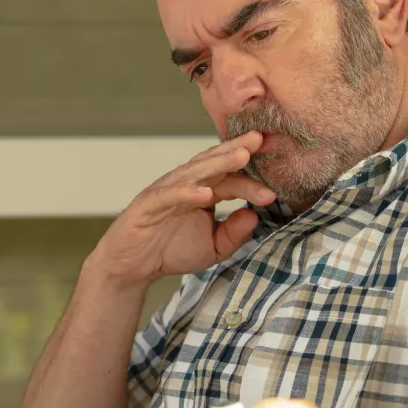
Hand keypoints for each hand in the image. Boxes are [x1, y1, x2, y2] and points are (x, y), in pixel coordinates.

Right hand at [88, 131, 274, 287]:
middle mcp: (186, 184)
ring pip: (194, 172)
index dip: (251, 182)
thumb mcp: (213, 247)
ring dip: (217, 163)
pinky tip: (204, 194)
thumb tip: (254, 216)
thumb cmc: (171, 249)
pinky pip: (169, 195)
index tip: (274, 189)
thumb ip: (233, 233)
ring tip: (240, 156)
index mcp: (204, 191)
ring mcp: (166, 191)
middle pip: (215, 164)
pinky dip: (186, 193)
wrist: (133, 266)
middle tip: (259, 140)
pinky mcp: (148, 204)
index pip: (231, 181)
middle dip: (237, 150)